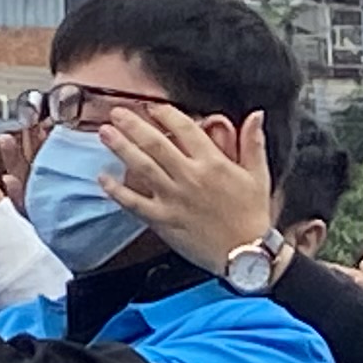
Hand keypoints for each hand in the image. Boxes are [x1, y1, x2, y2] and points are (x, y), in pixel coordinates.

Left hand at [91, 99, 277, 268]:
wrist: (247, 255)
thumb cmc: (253, 216)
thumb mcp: (259, 175)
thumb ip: (253, 143)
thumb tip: (256, 115)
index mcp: (214, 164)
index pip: (185, 129)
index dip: (165, 113)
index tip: (152, 107)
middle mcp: (190, 177)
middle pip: (156, 143)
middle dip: (133, 124)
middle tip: (116, 113)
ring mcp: (174, 199)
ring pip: (142, 167)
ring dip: (121, 148)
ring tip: (105, 133)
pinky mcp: (164, 220)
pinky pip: (134, 203)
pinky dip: (117, 190)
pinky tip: (103, 178)